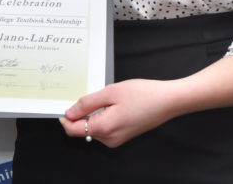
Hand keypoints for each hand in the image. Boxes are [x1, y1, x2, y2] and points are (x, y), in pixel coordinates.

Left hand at [60, 79, 178, 147]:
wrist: (168, 101)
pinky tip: (115, 104)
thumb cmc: (143, 95)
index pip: (73, 130)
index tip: (64, 105)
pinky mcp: (122, 136)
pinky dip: (103, 116)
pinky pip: (104, 127)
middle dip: (83, 113)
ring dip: (94, 113)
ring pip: (93, 128)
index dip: (65, 118)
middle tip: (95, 95)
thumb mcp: (110, 92)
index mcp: (104, 128)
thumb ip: (87, 103)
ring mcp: (117, 140)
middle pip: (83, 128)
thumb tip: (69, 113)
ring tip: (110, 99)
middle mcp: (109, 139)